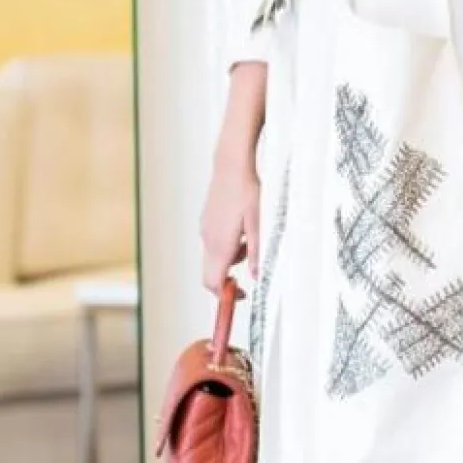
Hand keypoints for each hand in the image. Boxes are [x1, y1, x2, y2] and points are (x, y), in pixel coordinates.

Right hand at [200, 165, 260, 294]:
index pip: (213, 283)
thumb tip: (255, 276)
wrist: (231, 167)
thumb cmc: (246, 192)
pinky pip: (213, 243)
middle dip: (226, 280)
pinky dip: (226, 246)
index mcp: (221, 245)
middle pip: (210, 274)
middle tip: (245, 278)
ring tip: (249, 240)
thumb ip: (255, 253)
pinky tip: (240, 229)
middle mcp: (208, 240)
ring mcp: (205, 231)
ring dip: (230, 259)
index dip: (224, 295)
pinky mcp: (205, 222)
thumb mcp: (258, 224)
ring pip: (214, 258)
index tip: (238, 296)